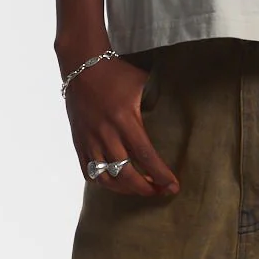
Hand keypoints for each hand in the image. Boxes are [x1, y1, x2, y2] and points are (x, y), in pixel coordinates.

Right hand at [64, 57, 179, 198]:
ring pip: (106, 179)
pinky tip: (116, 181)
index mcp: (124, 119)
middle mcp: (106, 133)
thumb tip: (181, 110)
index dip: (161, 175)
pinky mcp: (78, 142)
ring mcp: (89, 140)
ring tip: (139, 188)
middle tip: (160, 191)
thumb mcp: (142, 82)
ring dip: (125, 189)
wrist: (82, 66)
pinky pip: (88, 173)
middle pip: (126, 174)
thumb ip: (158, 98)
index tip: (174, 186)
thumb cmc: (117, 73)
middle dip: (145, 189)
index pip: (145, 155)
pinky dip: (103, 182)